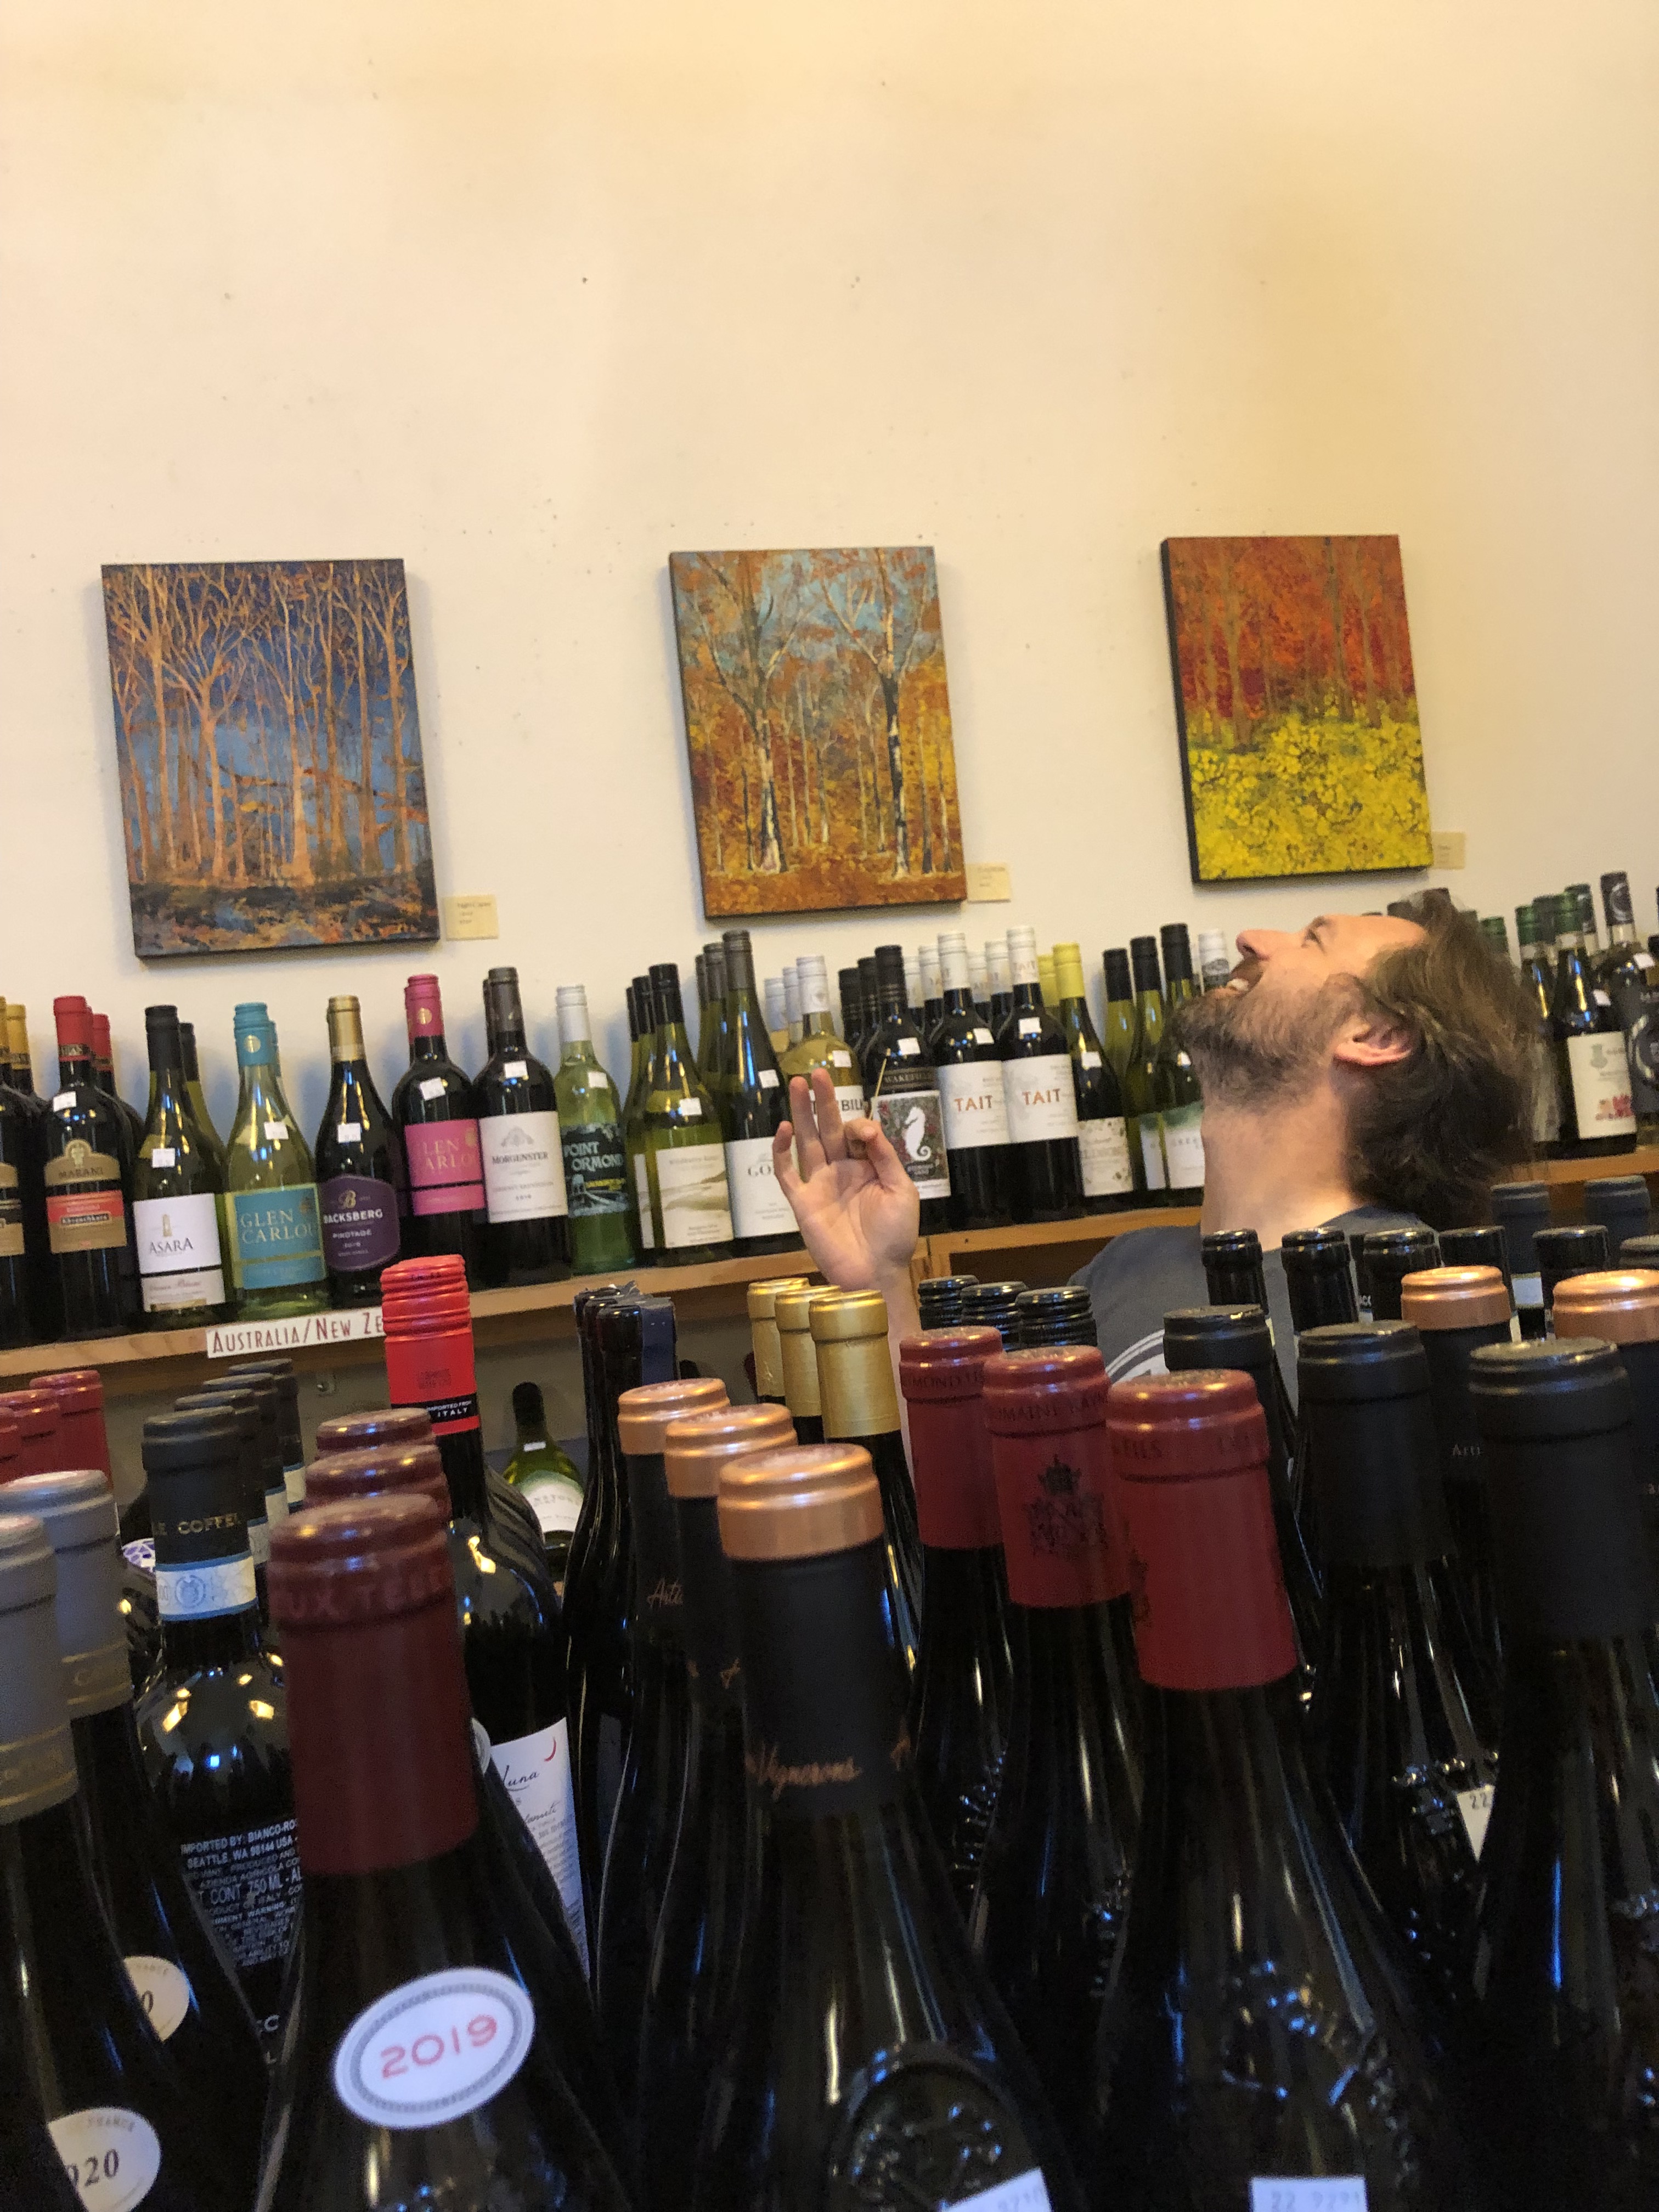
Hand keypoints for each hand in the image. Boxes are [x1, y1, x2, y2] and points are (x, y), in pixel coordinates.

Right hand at [773, 1069, 920, 1293]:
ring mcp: (819, 1185)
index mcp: (866, 1167)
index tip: (864, 1134)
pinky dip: (781, 1152)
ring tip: (796, 1084)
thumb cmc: (895, 1235)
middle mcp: (840, 1171)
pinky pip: (787, 1174)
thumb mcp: (902, 1190)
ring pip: (807, 1142)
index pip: (855, 1133)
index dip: (858, 1125)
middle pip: (828, 1128)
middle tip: (816, 1072)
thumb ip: (885, 1156)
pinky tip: (784, 1129)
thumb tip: (865, 1127)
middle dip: (822, 1100)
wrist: (876, 1273)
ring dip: (801, 1113)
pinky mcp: (802, 1203)